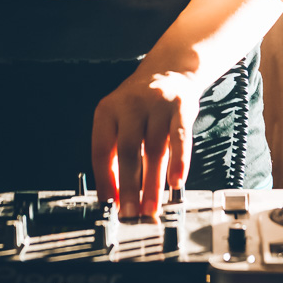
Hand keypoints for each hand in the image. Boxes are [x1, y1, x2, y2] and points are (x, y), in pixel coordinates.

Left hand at [91, 69, 200, 217]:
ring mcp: (157, 104)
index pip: (100, 150)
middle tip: (131, 213)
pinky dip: (179, 162)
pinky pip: (180, 138)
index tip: (110, 204)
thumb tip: (115, 195)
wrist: (171, 69)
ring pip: (154, 149)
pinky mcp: (181, 107)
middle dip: (129, 187)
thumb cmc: (142, 104)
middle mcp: (130, 105)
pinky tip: (176, 182)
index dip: (104, 180)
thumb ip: (114, 154)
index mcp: (107, 110)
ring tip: (152, 207)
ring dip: (153, 184)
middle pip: (127, 150)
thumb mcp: (119, 120)